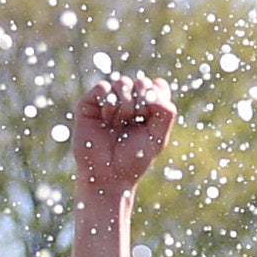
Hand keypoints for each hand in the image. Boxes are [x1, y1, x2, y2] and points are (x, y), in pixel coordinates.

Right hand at [68, 71, 173, 207]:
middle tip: (134, 124)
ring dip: (124, 107)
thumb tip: (153, 88)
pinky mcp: (90, 102)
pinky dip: (108, 105)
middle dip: (141, 105)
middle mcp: (128, 100)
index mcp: (147, 107)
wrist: (108, 174)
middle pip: (142, 82)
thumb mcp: (158, 137)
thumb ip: (166, 112)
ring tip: (117, 125)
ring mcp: (109, 100)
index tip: (150, 121)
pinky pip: (104, 87)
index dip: (157, 100)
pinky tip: (106, 120)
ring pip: (123, 83)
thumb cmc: (134, 158)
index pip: (158, 86)